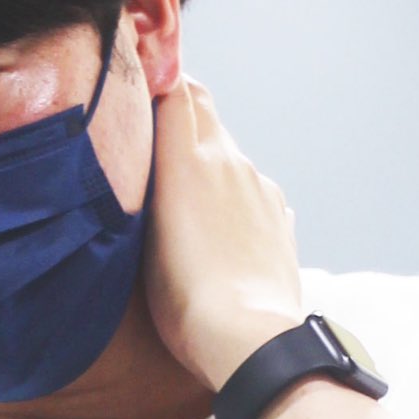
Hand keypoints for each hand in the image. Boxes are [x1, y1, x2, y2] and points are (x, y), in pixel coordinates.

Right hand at [140, 78, 303, 396]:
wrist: (249, 339)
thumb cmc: (183, 300)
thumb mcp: (144, 237)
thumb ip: (149, 183)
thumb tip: (149, 154)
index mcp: (191, 159)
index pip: (178, 89)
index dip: (159, 79)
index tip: (139, 84)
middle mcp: (231, 161)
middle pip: (204, 110)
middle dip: (179, 111)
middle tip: (151, 131)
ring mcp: (260, 188)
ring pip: (227, 154)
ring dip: (205, 161)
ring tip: (181, 200)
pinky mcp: (279, 216)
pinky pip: (249, 188)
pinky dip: (231, 195)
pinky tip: (217, 231)